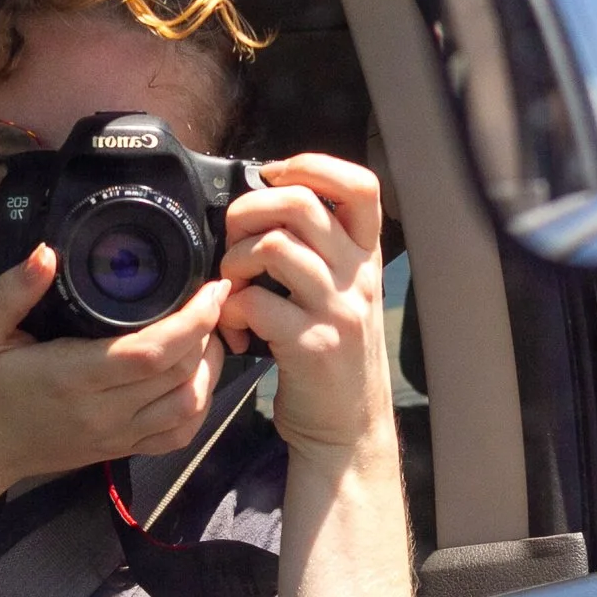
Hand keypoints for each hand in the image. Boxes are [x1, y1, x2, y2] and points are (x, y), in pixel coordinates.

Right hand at [0, 247, 227, 515]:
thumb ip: (13, 291)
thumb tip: (48, 252)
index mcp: (73, 376)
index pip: (151, 352)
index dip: (193, 320)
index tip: (212, 287)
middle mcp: (103, 411)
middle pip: (180, 374)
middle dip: (208, 332)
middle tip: (213, 297)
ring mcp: (117, 436)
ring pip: (189, 406)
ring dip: (211, 367)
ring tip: (210, 331)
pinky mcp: (123, 450)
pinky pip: (178, 435)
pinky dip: (200, 406)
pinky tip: (198, 376)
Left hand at [218, 154, 392, 459]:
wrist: (349, 429)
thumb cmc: (333, 356)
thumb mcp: (342, 294)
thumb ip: (319, 251)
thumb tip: (264, 204)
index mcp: (365, 257)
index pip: (360, 186)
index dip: (312, 167)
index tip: (276, 179)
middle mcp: (358, 277)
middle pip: (301, 204)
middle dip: (250, 210)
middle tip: (235, 238)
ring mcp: (338, 310)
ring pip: (273, 246)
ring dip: (235, 260)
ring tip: (233, 284)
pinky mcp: (311, 346)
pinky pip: (254, 302)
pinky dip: (230, 309)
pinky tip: (235, 327)